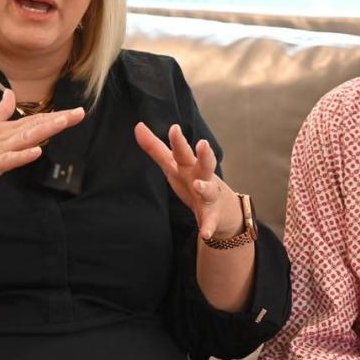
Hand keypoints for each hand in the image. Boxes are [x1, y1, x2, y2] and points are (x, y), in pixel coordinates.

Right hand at [0, 89, 84, 191]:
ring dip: (45, 130)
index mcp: (4, 129)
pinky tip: (37, 151)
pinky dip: (22, 155)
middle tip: (80, 113)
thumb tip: (10, 94)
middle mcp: (4, 137)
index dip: (57, 116)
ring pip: (25, 139)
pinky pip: (8, 161)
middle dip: (58, 120)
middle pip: (36, 126)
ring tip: (63, 122)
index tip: (77, 111)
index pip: (35, 120)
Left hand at [134, 122, 243, 238]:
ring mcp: (208, 196)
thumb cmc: (193, 180)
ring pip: (208, 190)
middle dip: (204, 154)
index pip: (182, 151)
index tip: (174, 127)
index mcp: (189, 166)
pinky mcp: (211, 215)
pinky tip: (204, 233)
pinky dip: (208, 227)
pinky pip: (210, 222)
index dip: (178, 141)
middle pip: (202, 164)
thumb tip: (138, 125)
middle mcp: (200, 177)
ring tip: (198, 185)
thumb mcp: (173, 165)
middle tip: (203, 143)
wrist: (221, 208)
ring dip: (204, 187)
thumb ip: (155, 147)